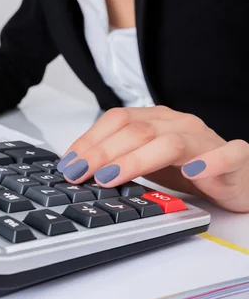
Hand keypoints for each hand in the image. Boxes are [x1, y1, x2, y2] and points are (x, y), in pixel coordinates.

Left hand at [56, 106, 248, 212]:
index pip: (116, 120)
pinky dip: (210, 162)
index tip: (67, 163)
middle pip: (136, 131)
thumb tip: (77, 171)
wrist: (237, 178)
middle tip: (79, 174)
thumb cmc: (188, 169)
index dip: (89, 140)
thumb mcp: (146, 164)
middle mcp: (178, 124)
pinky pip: (228, 155)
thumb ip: (117, 162)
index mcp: (156, 121)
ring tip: (109, 178)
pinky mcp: (234, 159)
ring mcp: (206, 140)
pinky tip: (192, 172)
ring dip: (135, 160)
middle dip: (101, 153)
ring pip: (169, 143)